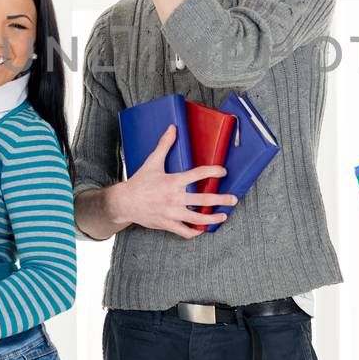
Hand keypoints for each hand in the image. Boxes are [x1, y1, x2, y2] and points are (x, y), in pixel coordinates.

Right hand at [109, 125, 236, 237]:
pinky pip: (184, 231)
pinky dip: (194, 232)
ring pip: (197, 219)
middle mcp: (174, 198)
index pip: (198, 174)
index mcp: (173, 181)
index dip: (213, 172)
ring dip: (213, 218)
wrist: (125, 202)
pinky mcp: (167, 224)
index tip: (223, 171)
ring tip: (223, 215)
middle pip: (203, 199)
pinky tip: (202, 229)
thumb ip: (165, 145)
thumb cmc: (139, 182)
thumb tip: (172, 128)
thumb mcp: (152, 162)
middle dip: (221, 200)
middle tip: (233, 199)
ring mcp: (172, 213)